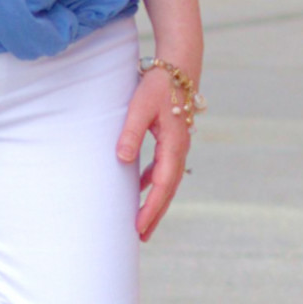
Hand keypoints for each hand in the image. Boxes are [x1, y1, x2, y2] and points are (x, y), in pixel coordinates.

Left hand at [116, 67, 190, 241]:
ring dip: (156, 201)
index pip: (162, 185)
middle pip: (168, 190)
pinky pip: (165, 168)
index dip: (151, 208)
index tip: (138, 227)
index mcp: (174, 145)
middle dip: (155, 213)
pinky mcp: (173, 140)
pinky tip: (141, 187)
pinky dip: (154, 182)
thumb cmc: (158, 85)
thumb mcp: (140, 107)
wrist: (179, 66)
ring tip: (143, 220)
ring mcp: (179, 146)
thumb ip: (131, 133)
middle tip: (141, 237)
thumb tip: (122, 160)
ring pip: (168, 181)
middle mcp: (180, 149)